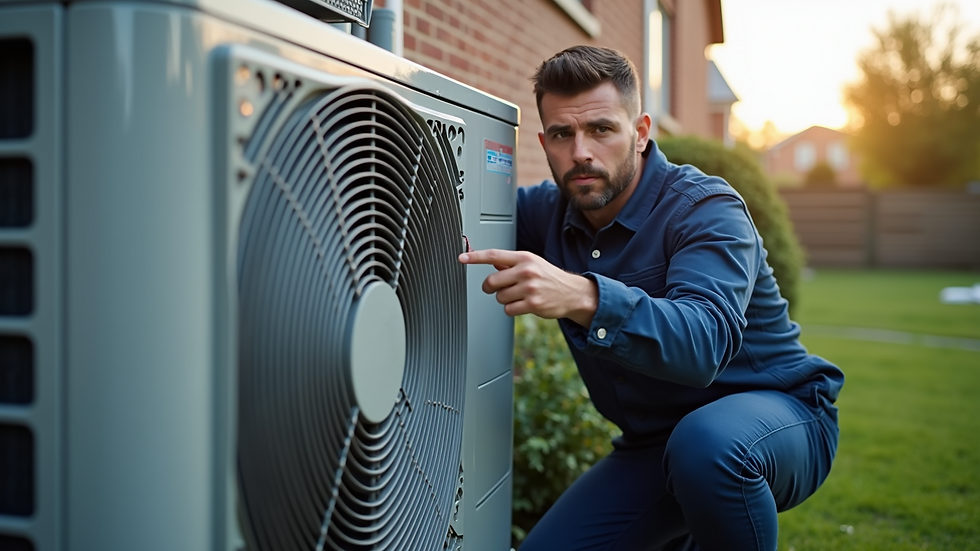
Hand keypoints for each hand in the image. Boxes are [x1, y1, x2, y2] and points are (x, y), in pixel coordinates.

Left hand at [458, 249, 597, 326]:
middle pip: (491, 281)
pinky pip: (508, 310)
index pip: (494, 255)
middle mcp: (526, 271)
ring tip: (518, 296)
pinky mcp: (533, 304)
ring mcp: (529, 288)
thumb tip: (492, 264)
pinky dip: (512, 309)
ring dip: (504, 299)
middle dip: (490, 288)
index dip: (475, 257)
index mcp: (524, 258)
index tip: (462, 258)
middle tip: (497, 288)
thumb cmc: (549, 277)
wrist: (572, 292)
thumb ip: (511, 264)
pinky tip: (523, 305)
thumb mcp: (532, 264)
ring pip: (499, 297)